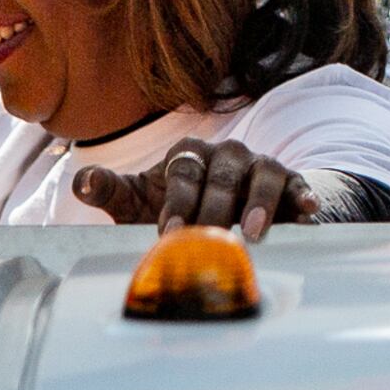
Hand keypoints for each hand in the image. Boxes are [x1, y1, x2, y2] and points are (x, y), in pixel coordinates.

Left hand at [73, 139, 323, 240]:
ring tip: (253, 233)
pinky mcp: (289, 182)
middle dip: (216, 208)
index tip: (171, 232)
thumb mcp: (138, 203)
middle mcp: (227, 153)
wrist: (219, 216)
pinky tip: (308, 211)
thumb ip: (111, 192)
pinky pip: (298, 184)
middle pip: (224, 174)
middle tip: (210, 237)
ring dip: (259, 203)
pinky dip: (303, 195)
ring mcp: (260, 165)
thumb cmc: (173, 209)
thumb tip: (81, 182)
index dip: (177, 201)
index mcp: (189, 154)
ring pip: (264, 174)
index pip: (184, 171)